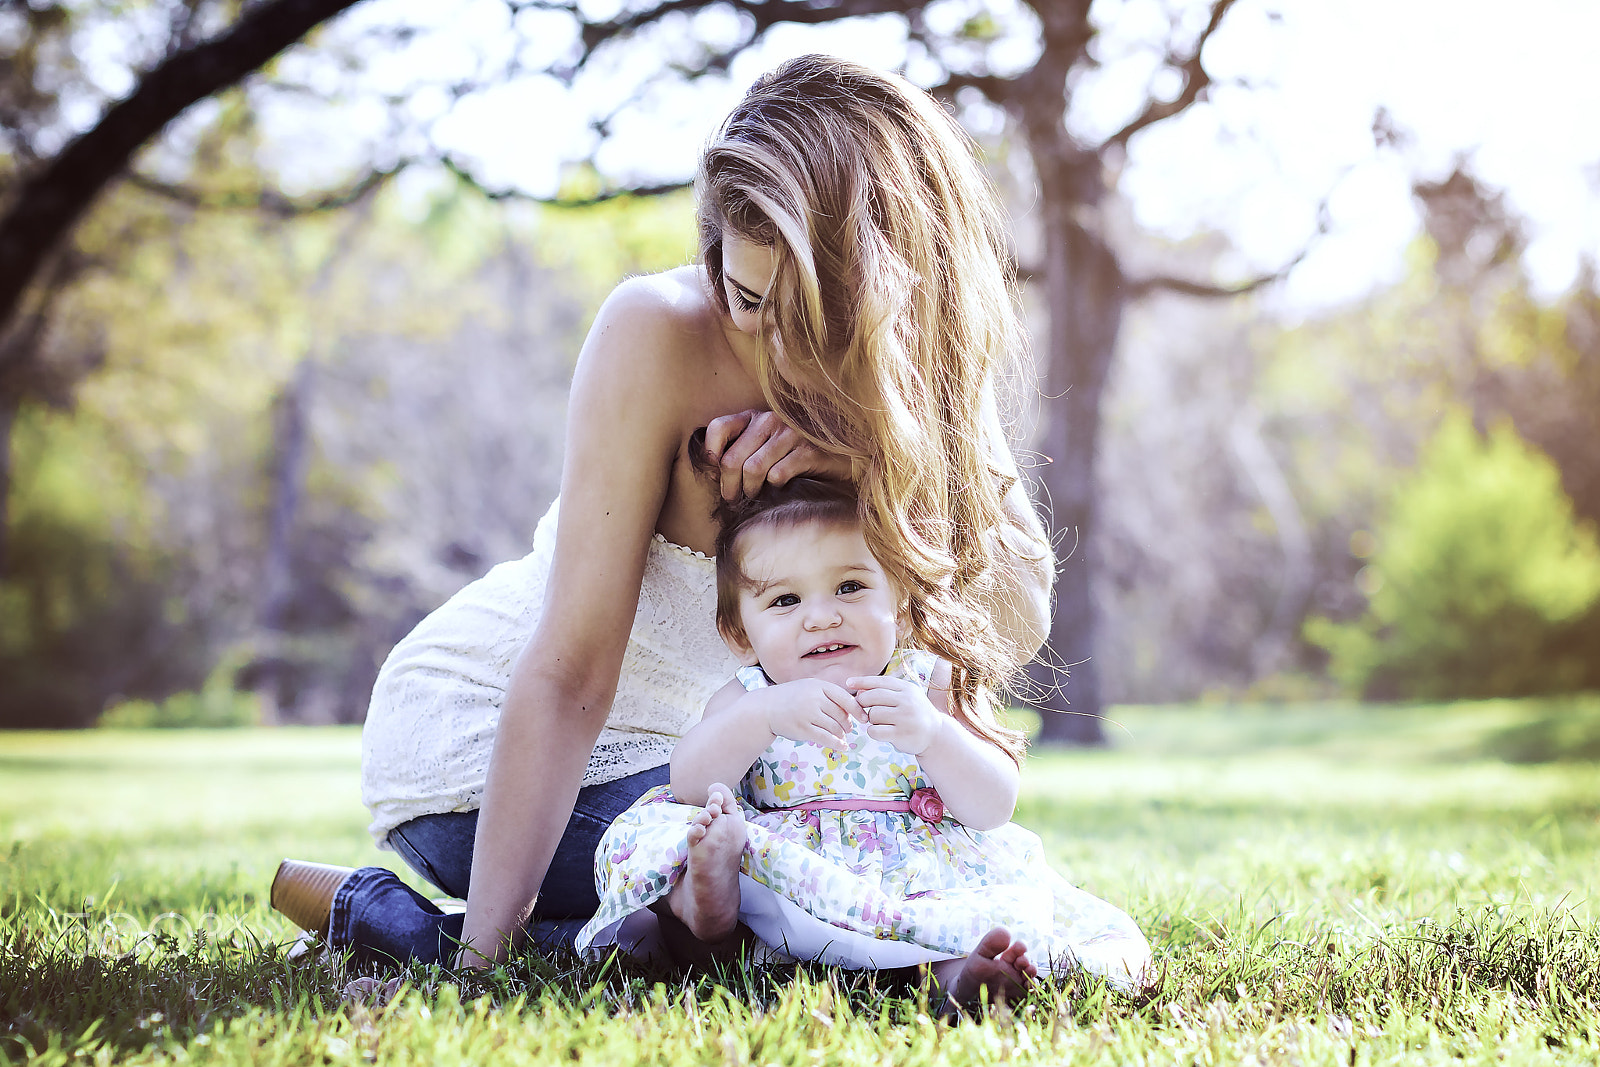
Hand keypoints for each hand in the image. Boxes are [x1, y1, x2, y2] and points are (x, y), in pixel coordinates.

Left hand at [704, 409, 852, 500]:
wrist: (838, 458)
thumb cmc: (792, 456)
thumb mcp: (761, 447)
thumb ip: (737, 452)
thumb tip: (710, 470)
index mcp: (754, 416)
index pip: (718, 428)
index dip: (710, 456)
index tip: (715, 476)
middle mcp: (770, 420)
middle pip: (732, 459)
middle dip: (729, 486)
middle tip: (733, 500)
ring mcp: (790, 434)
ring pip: (753, 469)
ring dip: (751, 491)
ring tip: (754, 498)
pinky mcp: (809, 451)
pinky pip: (778, 475)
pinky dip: (774, 487)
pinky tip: (780, 489)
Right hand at [756, 679, 861, 747]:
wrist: (766, 708)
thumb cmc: (791, 699)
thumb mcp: (809, 688)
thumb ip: (828, 695)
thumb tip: (854, 709)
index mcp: (818, 685)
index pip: (845, 698)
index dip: (857, 709)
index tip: (865, 718)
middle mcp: (814, 698)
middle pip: (841, 714)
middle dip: (847, 724)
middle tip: (848, 729)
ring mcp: (808, 713)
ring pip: (835, 727)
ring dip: (841, 734)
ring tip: (842, 737)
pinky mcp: (803, 729)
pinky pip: (826, 738)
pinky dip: (837, 744)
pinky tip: (842, 747)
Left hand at [850, 675, 944, 754]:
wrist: (936, 734)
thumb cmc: (914, 713)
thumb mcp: (905, 697)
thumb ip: (885, 691)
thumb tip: (859, 690)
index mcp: (907, 688)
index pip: (879, 681)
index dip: (862, 681)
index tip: (848, 683)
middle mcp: (907, 701)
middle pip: (872, 697)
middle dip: (864, 703)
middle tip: (867, 709)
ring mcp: (905, 717)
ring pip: (873, 714)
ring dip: (871, 719)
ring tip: (881, 722)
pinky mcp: (902, 734)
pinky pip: (875, 731)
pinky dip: (873, 732)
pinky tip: (881, 732)